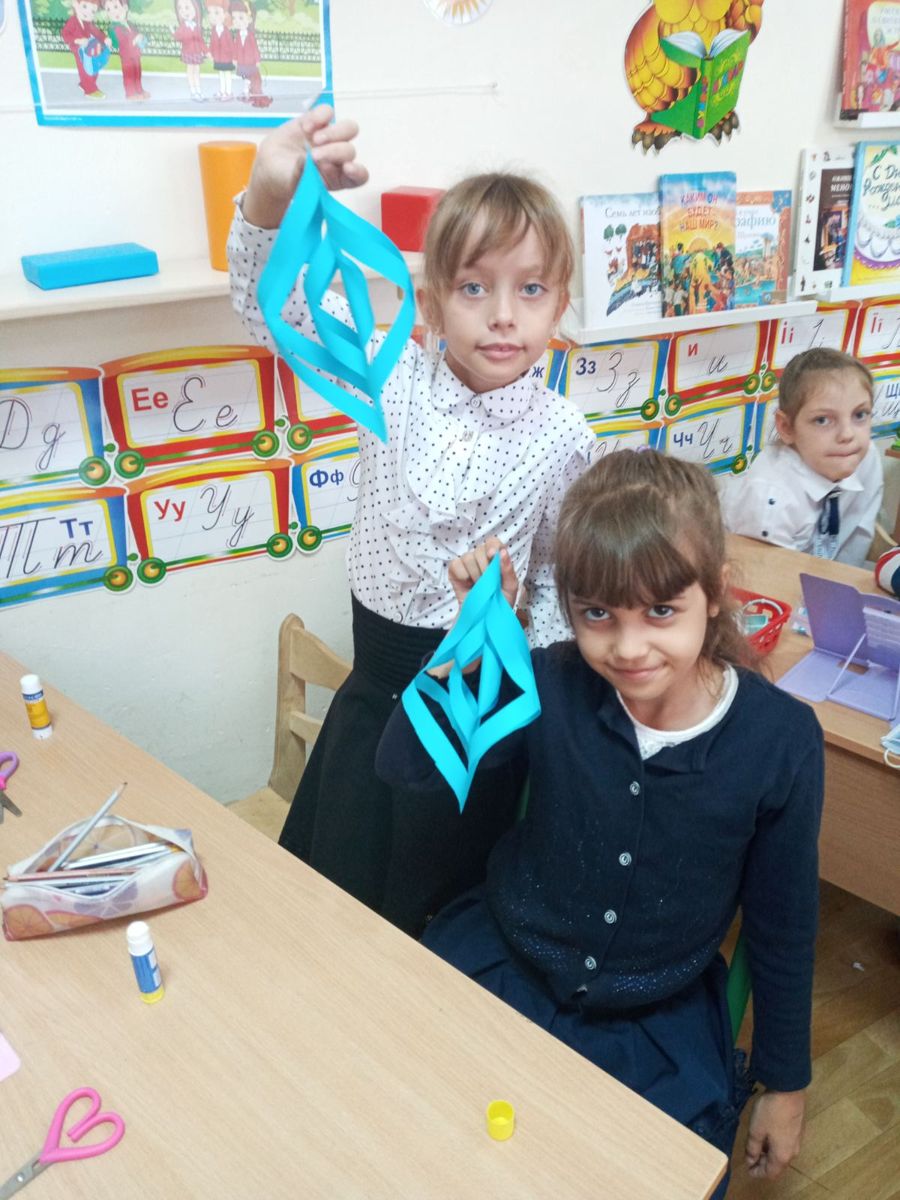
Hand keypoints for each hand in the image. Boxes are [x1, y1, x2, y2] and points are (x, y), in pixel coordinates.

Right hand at [242, 104, 367, 228]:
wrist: (270, 166)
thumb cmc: (286, 179)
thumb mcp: (294, 182)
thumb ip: (305, 174)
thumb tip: (310, 162)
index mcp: (339, 178)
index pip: (360, 176)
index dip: (358, 172)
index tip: (347, 168)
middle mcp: (338, 158)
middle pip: (350, 150)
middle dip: (334, 152)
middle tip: (314, 156)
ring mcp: (329, 138)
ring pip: (348, 128)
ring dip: (334, 132)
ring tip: (314, 139)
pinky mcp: (317, 122)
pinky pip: (327, 112)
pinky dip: (319, 116)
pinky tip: (306, 128)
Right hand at [448, 538, 518, 610]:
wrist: (485, 618)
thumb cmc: (500, 601)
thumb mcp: (510, 587)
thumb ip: (508, 570)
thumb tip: (502, 553)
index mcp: (496, 558)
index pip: (493, 542)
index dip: (492, 547)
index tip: (492, 556)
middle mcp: (481, 558)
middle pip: (479, 550)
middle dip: (485, 567)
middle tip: (487, 581)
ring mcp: (467, 564)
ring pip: (468, 557)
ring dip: (475, 574)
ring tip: (478, 585)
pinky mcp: (455, 572)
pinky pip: (455, 564)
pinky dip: (462, 574)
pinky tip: (467, 584)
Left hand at [744, 1089, 805, 1180]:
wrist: (788, 1089)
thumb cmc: (770, 1111)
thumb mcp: (756, 1130)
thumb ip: (752, 1148)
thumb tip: (751, 1160)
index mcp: (782, 1155)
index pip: (770, 1173)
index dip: (758, 1173)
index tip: (747, 1169)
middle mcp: (793, 1152)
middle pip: (777, 1165)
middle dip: (763, 1164)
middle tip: (750, 1157)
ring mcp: (797, 1140)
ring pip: (782, 1154)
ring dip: (769, 1154)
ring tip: (756, 1146)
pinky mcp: (798, 1129)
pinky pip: (786, 1145)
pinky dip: (775, 1146)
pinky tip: (767, 1136)